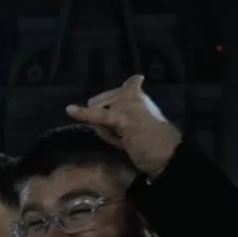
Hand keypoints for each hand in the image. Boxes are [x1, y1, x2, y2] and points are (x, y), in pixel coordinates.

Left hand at [67, 74, 182, 176]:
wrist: (167, 152)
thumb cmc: (150, 140)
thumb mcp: (133, 120)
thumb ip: (118, 111)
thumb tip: (94, 112)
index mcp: (136, 92)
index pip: (126, 84)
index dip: (116, 98)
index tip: (134, 85)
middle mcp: (131, 93)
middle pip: (99, 103)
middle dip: (105, 119)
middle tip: (126, 133)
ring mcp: (127, 103)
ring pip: (97, 112)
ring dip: (104, 128)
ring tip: (124, 137)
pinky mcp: (122, 117)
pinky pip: (98, 116)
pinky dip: (83, 114)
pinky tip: (70, 110)